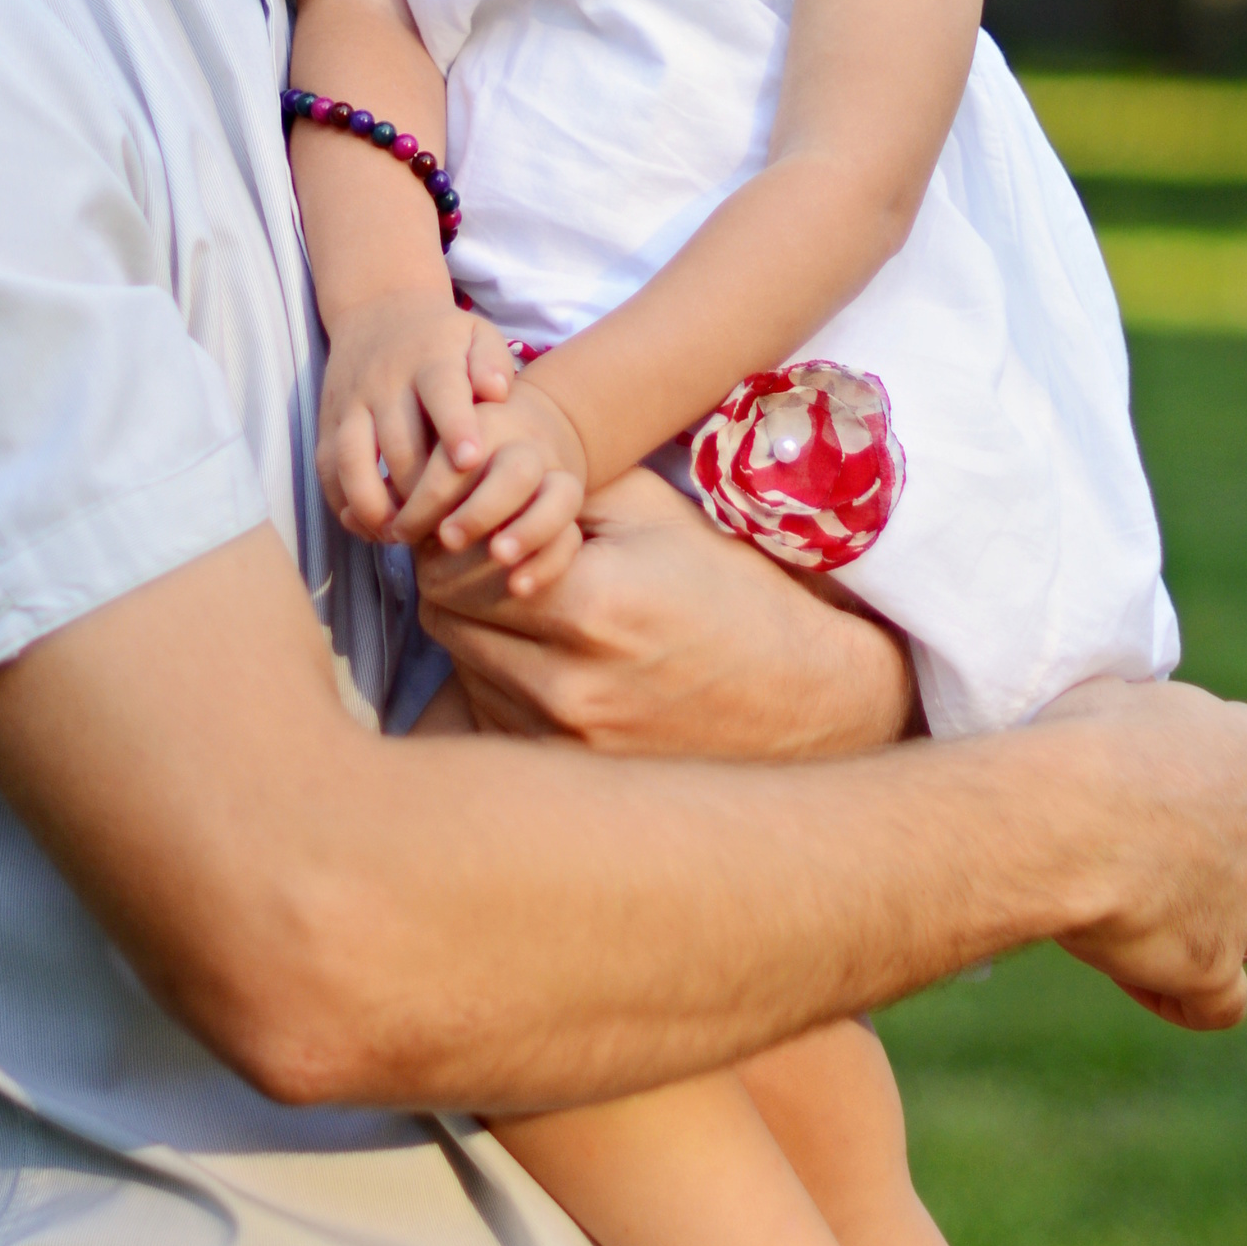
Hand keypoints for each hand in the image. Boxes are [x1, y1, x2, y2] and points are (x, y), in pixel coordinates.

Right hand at [318, 294, 517, 541]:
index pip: (441, 393)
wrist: (379, 308)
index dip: (456, 427)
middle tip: (445, 528)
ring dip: (374, 504)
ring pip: (352, 459)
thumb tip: (497, 392)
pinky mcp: (327, 420)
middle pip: (398, 442)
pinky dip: (342, 502)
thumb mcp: (477, 334)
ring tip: (399, 536)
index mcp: (430, 360)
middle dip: (418, 490)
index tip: (470, 460)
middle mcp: (385, 380)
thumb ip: (493, 362)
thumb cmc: (444, 338)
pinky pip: (327, 467)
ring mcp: (351, 401)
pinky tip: (367, 527)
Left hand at [392, 375, 587, 596]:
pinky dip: (549, 560)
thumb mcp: (422, 447)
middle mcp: (523, 444)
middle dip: (481, 510)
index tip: (401, 530)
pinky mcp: (572, 498)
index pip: (456, 455)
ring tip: (498, 558)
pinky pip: (574, 531)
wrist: (522, 424)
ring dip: (527, 531)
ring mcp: (555, 473)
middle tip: (448, 541)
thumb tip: (345, 517)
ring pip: (557, 496)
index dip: (430, 493)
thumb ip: (387, 482)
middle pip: (513, 472)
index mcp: (476, 421)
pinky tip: (518, 587)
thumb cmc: (450, 445)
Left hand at [420, 468, 917, 756]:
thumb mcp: (650, 511)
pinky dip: (498, 678)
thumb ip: (551, 487)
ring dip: (475, 627)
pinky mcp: (567, 773)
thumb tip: (470, 472)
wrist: (801, 695)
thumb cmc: (726, 587)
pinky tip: (541, 653)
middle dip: (456, 574)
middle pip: (445, 617)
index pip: (455, 563)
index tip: (477, 514)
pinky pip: (489, 713)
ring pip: (460, 666)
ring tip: (523, 600)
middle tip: (487, 550)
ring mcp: (566, 740)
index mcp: (591, 607)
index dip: (458, 529)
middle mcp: (569, 686)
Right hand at [1029, 676, 1246, 1033]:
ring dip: (1203, 921)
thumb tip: (1138, 736)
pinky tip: (1142, 979)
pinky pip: (1219, 1001)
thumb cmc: (1078, 743)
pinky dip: (1187, 996)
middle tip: (1123, 847)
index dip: (1201, 779)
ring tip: (1127, 914)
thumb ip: (1155, 725)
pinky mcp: (1217, 966)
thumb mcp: (1121, 694)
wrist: (1062, 817)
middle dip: (1203, 852)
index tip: (1147, 785)